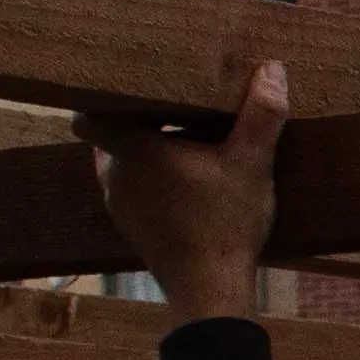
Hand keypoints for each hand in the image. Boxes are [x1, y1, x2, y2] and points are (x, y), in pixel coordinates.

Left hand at [78, 59, 285, 317]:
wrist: (210, 290)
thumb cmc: (224, 224)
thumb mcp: (251, 165)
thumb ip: (261, 116)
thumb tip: (273, 70)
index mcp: (132, 151)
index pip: (86, 115)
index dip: (99, 98)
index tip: (123, 85)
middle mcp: (115, 175)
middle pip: (112, 135)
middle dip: (138, 120)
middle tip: (172, 104)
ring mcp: (119, 204)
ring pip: (123, 163)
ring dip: (147, 152)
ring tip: (183, 141)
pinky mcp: (132, 227)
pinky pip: (134, 190)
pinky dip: (153, 181)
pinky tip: (187, 182)